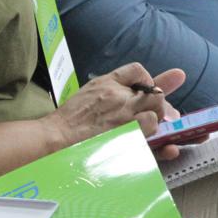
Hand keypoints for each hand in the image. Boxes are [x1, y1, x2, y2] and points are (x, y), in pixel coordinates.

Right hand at [47, 64, 185, 149]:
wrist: (57, 138)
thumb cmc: (70, 119)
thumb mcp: (89, 92)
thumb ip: (111, 88)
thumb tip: (135, 91)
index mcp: (107, 83)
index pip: (137, 70)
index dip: (148, 80)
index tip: (147, 91)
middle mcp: (118, 97)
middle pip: (155, 94)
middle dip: (159, 104)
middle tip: (156, 115)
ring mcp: (123, 117)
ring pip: (156, 114)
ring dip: (155, 123)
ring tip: (146, 131)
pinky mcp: (126, 136)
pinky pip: (152, 133)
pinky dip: (158, 141)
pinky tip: (159, 147)